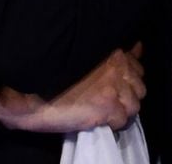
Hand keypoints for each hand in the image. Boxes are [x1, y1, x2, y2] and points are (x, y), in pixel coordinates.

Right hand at [0, 43, 144, 132]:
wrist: (32, 90)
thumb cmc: (53, 70)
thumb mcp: (85, 53)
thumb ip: (112, 51)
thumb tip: (137, 48)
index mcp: (112, 52)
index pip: (137, 66)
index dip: (128, 78)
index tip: (116, 84)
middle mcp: (117, 67)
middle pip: (139, 87)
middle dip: (127, 95)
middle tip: (109, 100)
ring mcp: (114, 87)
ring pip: (134, 105)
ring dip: (121, 110)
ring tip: (103, 112)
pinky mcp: (107, 107)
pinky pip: (121, 120)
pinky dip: (112, 123)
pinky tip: (97, 119)